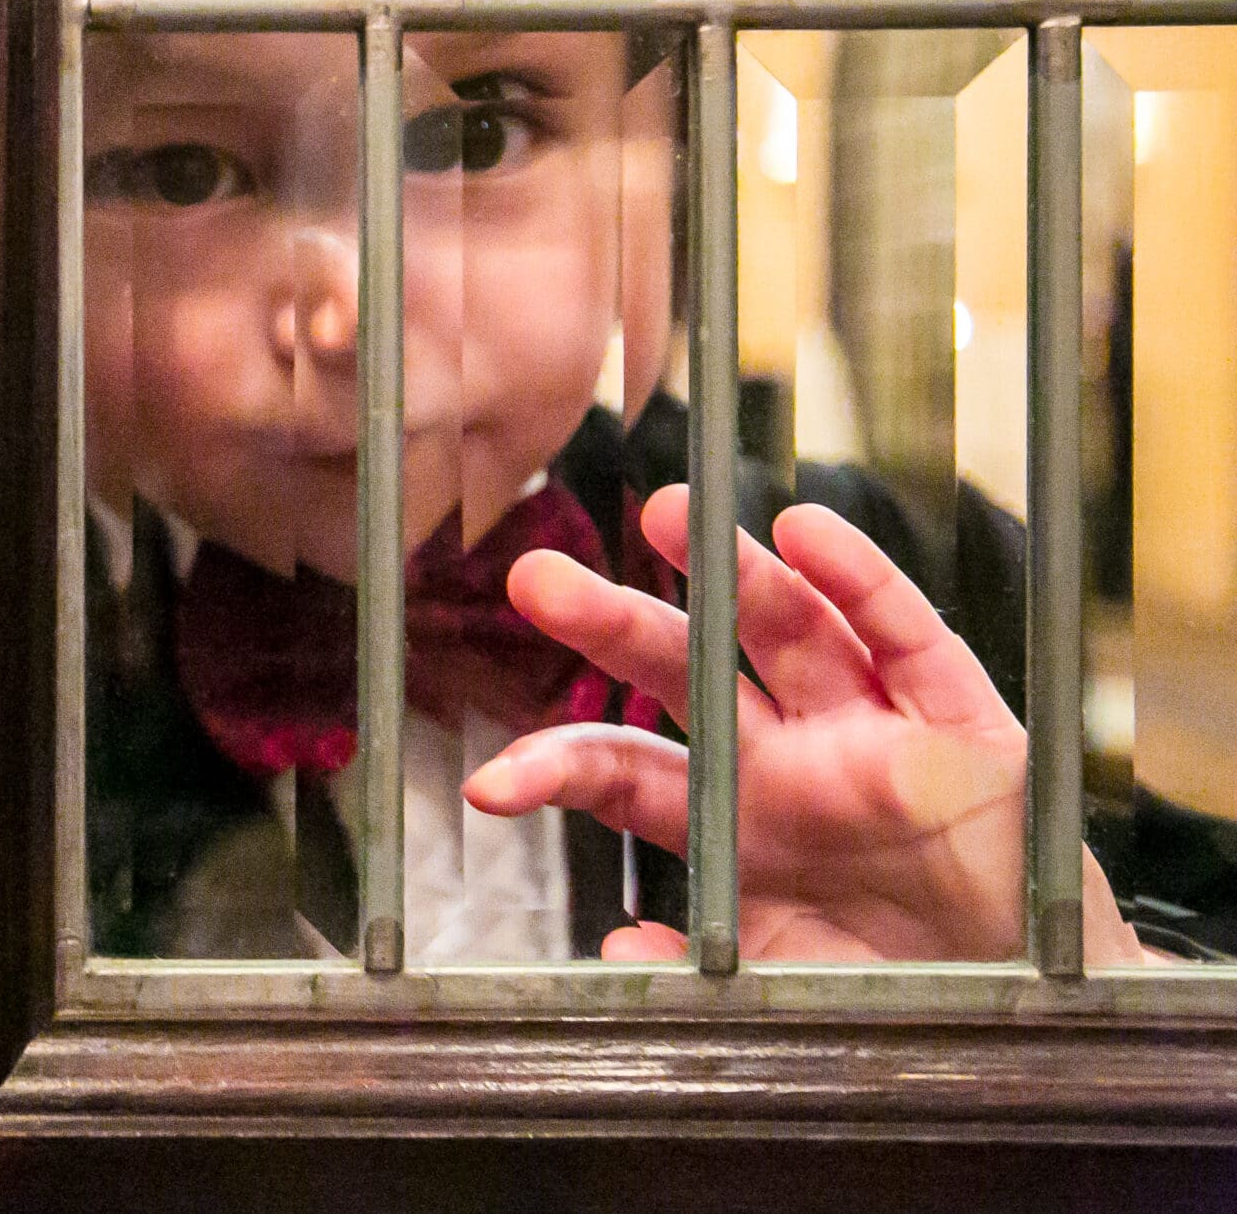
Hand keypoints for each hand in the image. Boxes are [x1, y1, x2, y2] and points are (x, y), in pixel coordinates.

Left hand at [461, 485, 1149, 964]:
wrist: (1034, 1008)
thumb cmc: (903, 987)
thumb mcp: (787, 987)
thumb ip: (703, 970)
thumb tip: (618, 956)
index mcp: (730, 819)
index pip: (626, 769)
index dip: (558, 766)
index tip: (487, 785)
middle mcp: (788, 759)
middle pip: (686, 670)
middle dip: (611, 622)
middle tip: (533, 579)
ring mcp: (871, 731)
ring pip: (788, 629)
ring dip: (731, 570)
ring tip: (665, 513)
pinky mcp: (963, 725)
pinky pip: (907, 637)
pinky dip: (861, 581)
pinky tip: (805, 532)